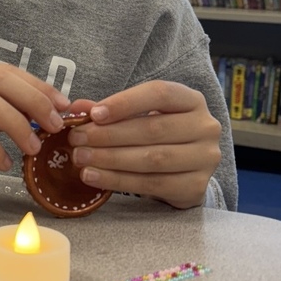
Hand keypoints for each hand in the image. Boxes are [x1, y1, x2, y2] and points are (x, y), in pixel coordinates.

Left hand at [66, 81, 222, 208]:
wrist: (186, 169)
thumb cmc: (159, 134)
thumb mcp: (139, 115)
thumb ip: (109, 111)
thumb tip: (75, 109)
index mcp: (192, 100)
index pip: (159, 93)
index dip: (125, 102)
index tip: (94, 114)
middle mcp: (205, 127)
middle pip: (153, 129)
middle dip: (109, 135)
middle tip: (77, 140)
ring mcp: (205, 158)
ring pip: (152, 159)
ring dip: (110, 159)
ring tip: (81, 159)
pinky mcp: (197, 187)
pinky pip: (152, 184)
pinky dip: (119, 180)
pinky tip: (95, 177)